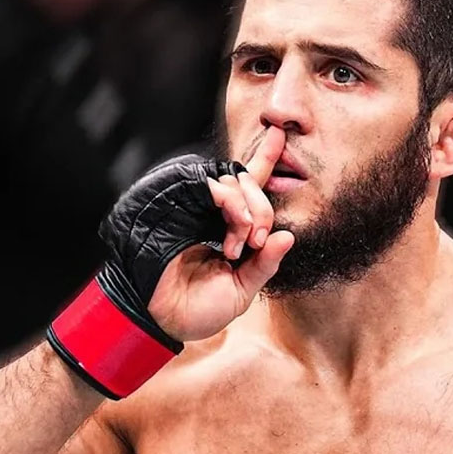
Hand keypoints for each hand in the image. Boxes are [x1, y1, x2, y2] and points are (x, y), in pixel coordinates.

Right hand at [147, 128, 293, 340]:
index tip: (279, 133)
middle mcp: (211, 212)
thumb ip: (265, 264)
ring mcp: (194, 206)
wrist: (164, 320)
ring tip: (244, 243)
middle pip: (246, 181)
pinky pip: (214, 186)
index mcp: (227, 227)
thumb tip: (288, 236)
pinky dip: (234, 203)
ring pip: (231, 180)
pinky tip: (238, 229)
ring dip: (249, 209)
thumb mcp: (243, 289)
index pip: (249, 187)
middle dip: (263, 208)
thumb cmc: (199, 309)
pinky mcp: (180, 202)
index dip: (264, 160)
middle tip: (258, 240)